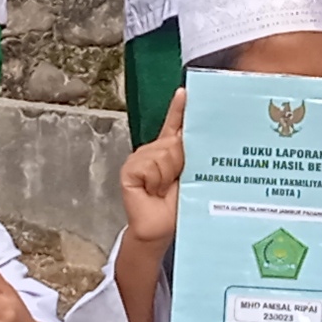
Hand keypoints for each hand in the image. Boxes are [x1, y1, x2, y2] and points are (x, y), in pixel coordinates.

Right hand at [117, 91, 185, 245]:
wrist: (160, 229)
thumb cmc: (179, 206)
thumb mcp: (191, 177)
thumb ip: (190, 155)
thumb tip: (185, 136)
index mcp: (171, 151)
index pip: (175, 125)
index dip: (179, 108)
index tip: (185, 92)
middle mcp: (155, 152)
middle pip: (172, 141)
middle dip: (180, 161)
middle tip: (177, 181)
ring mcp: (140, 159)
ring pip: (162, 153)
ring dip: (168, 174)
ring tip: (164, 190)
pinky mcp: (130, 169)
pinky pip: (148, 165)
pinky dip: (154, 180)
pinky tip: (151, 191)